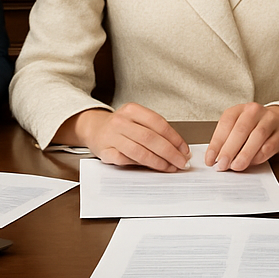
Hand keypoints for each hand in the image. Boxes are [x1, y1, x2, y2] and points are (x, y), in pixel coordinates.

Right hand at [67, 103, 189, 171]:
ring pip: (140, 151)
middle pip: (150, 138)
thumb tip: (178, 147)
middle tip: (181, 162)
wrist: (94, 129)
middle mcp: (121, 121)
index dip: (174, 138)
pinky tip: (151, 168)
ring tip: (170, 167)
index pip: (158, 123)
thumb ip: (155, 130)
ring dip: (158, 162)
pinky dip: (141, 166)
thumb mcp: (136, 119)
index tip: (184, 149)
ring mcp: (112, 137)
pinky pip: (127, 161)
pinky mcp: (105, 152)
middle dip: (169, 152)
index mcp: (132, 110)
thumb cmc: (121, 126)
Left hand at [205, 103, 278, 170]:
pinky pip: (271, 144)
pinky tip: (253, 162)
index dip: (216, 142)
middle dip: (229, 149)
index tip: (210, 159)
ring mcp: (270, 119)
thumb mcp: (239, 128)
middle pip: (241, 129)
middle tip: (222, 165)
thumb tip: (216, 160)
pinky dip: (260, 155)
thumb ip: (228, 141)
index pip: (226, 123)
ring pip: (257, 136)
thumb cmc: (256, 128)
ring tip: (236, 166)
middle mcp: (254, 111)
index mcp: (240, 109)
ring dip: (245, 154)